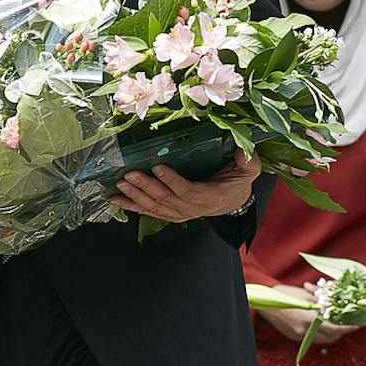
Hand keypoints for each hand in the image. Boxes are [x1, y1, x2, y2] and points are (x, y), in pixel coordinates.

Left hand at [112, 151, 261, 222]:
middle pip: (166, 199)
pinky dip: (132, 206)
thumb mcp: (248, 170)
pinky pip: (149, 211)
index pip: (188, 191)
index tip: (157, 168)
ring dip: (135, 196)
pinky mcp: (170, 213)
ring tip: (120, 185)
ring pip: (155, 206)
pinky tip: (116, 199)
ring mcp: (179, 212)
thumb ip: (247, 162)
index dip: (172, 181)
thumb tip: (241, 153)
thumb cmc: (236, 182)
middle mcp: (191, 208)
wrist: (232, 201)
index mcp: (209, 197)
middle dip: (146, 187)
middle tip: (130, 174)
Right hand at [254, 288, 350, 344]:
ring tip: (339, 324)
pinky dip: (321, 333)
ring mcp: (299, 336)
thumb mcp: (306, 296)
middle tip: (350, 324)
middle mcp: (305, 330)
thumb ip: (322, 304)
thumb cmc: (284, 294)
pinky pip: (313, 338)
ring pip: (323, 340)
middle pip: (331, 337)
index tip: (358, 324)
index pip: (335, 328)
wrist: (265, 302)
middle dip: (342, 332)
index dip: (348, 328)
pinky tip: (324, 324)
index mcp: (309, 318)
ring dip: (333, 334)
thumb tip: (336, 307)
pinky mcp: (294, 337)